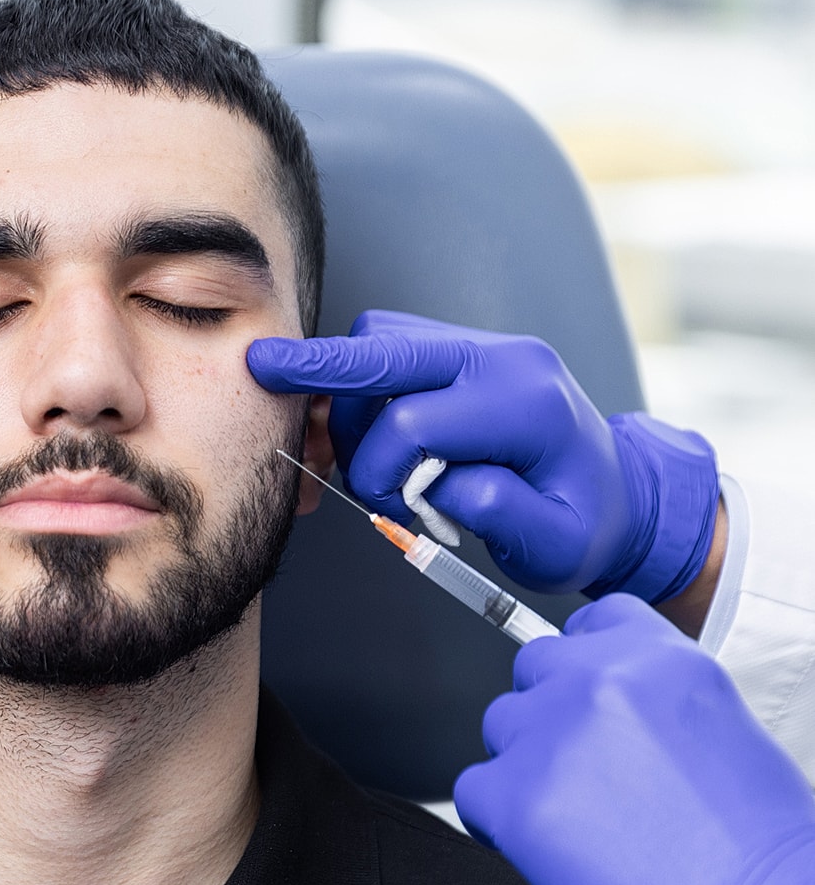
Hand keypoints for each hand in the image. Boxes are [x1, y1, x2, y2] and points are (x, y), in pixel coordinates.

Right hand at [246, 310, 718, 599]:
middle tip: (262, 370)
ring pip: (382, 339)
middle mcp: (504, 359)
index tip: (390, 507)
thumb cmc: (585, 525)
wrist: (621, 494)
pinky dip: (361, 384)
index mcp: (526, 405)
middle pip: (387, 346)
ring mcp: (483, 348)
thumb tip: (438, 483)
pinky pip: (392, 348)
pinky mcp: (464, 352)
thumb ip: (499, 512)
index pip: (414, 420)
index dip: (379, 469)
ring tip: (354, 453)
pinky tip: (355, 429)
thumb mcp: (555, 545)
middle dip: (319, 366)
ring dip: (349, 393)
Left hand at [453, 594, 814, 884]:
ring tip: (579, 819)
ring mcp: (550, 734)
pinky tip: (546, 847)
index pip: (588, 624)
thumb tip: (608, 715)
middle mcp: (597, 680)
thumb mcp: (720, 730)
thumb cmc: (759, 847)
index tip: (588, 700)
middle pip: (533, 669)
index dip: (582, 665)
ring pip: (500, 727)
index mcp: (658, 657)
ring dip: (525, 764)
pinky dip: (497, 820)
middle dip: (551, 715)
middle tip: (587, 772)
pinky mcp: (514, 796)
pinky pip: (471, 790)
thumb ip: (650, 702)